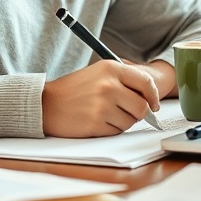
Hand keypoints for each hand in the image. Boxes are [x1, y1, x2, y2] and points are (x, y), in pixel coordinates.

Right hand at [42, 60, 159, 137]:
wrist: (47, 104)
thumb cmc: (74, 90)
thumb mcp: (98, 73)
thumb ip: (124, 81)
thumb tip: (149, 99)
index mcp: (111, 68)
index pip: (146, 82)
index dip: (153, 96)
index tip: (154, 105)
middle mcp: (109, 85)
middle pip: (142, 107)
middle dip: (138, 114)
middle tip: (126, 113)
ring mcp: (102, 105)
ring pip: (130, 121)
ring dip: (122, 122)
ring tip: (104, 114)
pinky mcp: (96, 123)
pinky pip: (116, 131)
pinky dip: (110, 129)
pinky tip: (96, 121)